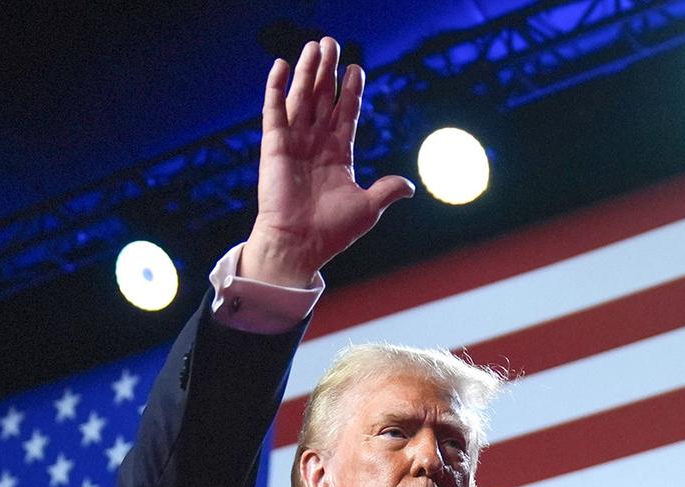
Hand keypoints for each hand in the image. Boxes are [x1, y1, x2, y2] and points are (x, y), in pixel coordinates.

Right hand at [244, 37, 414, 286]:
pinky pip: (274, 111)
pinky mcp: (274, 146)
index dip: (351, 90)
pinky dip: (276, 88)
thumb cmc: (332, 231)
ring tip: (314, 45)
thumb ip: (386, 190)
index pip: (345, 113)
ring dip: (307, 71)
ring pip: (302, 97)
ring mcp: (294, 142)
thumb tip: (410, 186)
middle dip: (328, 71)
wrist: (300, 244)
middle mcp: (316, 144)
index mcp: (338, 155)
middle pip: (323, 98)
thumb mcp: (368, 208)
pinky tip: (281, 65)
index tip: (357, 68)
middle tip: (331, 43)